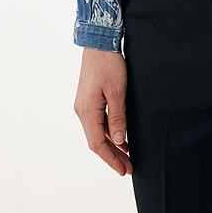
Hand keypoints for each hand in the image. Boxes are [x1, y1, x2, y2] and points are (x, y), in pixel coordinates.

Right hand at [74, 47, 133, 175]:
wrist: (98, 42)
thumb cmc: (108, 64)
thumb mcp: (117, 91)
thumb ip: (118, 118)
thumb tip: (119, 142)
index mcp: (87, 111)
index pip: (97, 144)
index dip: (111, 159)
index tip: (124, 170)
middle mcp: (82, 111)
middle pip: (97, 141)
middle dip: (113, 156)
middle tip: (128, 168)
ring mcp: (84, 105)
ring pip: (97, 132)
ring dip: (112, 145)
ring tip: (127, 156)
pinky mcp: (88, 99)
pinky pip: (98, 122)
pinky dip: (109, 132)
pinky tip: (121, 137)